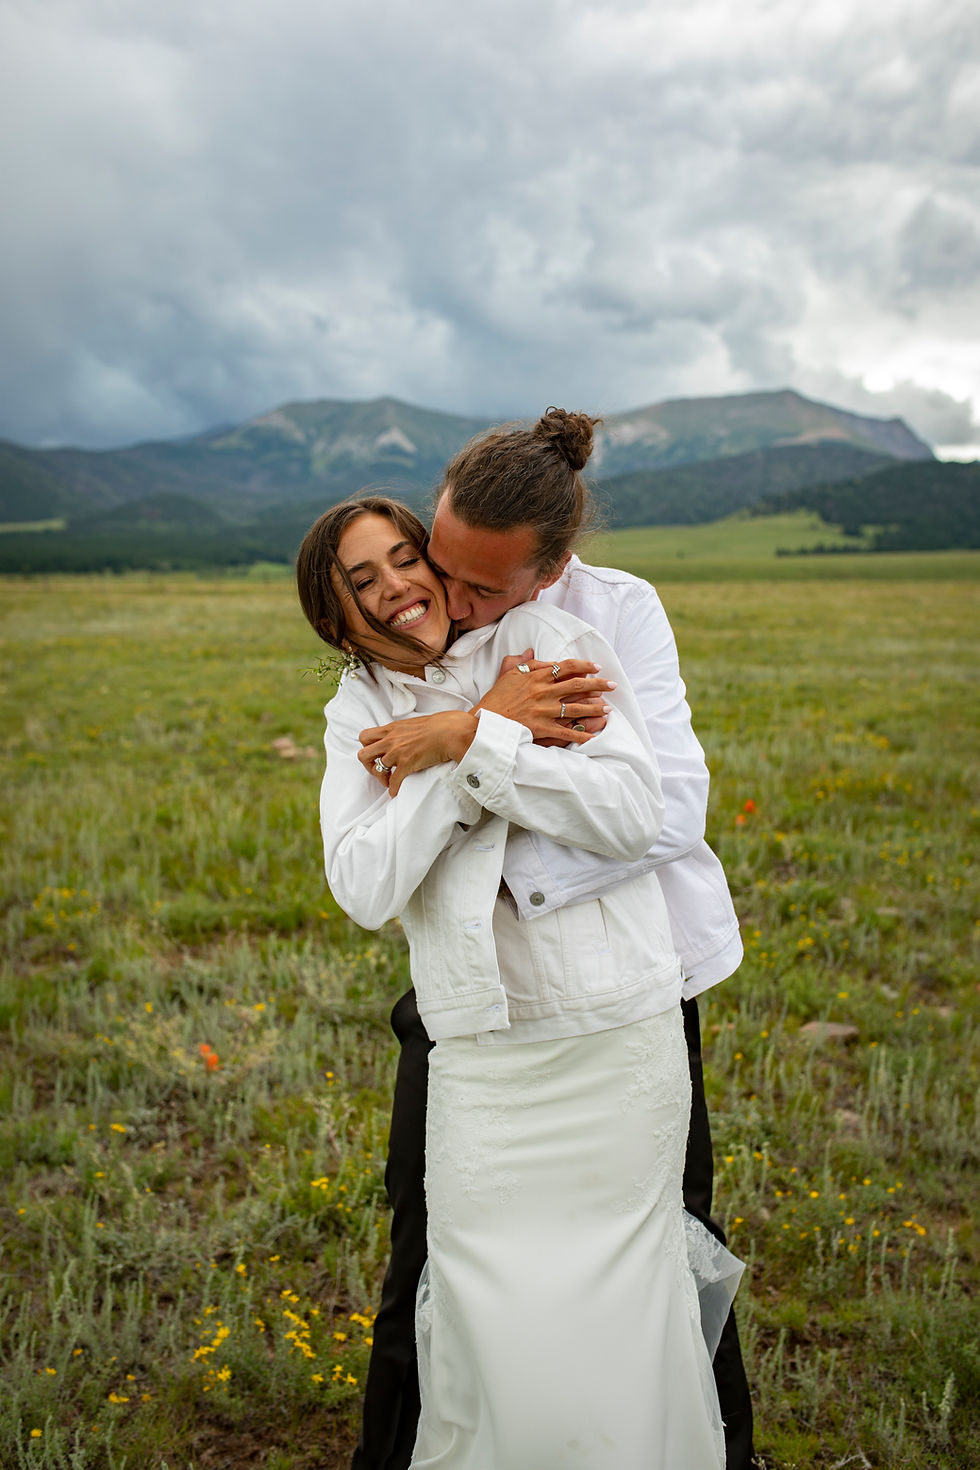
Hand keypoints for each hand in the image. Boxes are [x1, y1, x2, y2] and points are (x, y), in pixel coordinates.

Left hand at [359, 711, 477, 796]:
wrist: (452, 731)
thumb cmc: (440, 725)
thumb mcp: (415, 723)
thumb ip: (404, 730)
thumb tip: (407, 736)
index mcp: (392, 729)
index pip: (365, 737)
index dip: (368, 748)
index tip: (377, 755)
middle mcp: (391, 740)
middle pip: (363, 754)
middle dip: (369, 765)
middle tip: (379, 770)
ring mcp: (397, 752)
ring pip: (376, 769)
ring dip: (381, 778)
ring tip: (389, 781)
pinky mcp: (407, 763)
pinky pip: (393, 781)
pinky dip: (393, 789)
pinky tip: (397, 792)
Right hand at [476, 649, 613, 744]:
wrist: (484, 722)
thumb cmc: (495, 698)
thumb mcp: (507, 674)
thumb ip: (521, 661)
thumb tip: (532, 651)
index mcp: (536, 677)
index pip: (566, 667)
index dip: (585, 666)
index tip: (597, 667)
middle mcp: (543, 692)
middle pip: (578, 685)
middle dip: (599, 685)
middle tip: (613, 685)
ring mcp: (543, 711)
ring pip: (576, 708)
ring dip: (594, 708)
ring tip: (607, 708)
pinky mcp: (541, 729)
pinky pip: (566, 732)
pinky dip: (580, 734)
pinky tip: (592, 736)